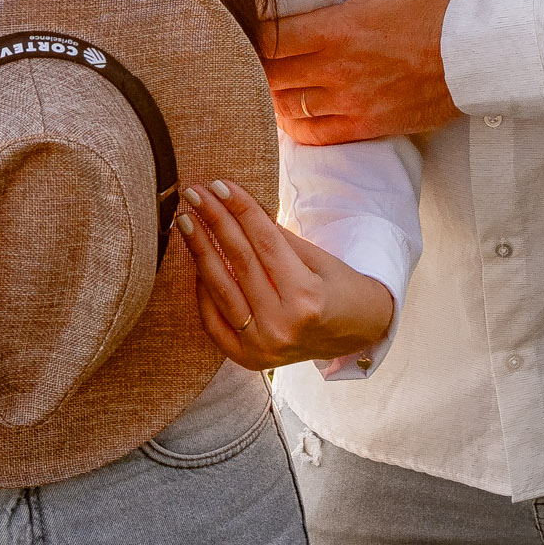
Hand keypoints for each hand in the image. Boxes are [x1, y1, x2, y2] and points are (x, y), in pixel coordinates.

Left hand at [177, 177, 394, 371]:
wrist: (356, 335)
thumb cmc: (340, 289)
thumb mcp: (319, 258)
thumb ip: (278, 239)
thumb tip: (237, 207)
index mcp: (307, 297)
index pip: (265, 242)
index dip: (241, 209)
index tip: (220, 185)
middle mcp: (282, 324)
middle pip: (239, 262)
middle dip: (215, 221)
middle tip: (196, 194)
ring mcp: (262, 346)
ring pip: (221, 290)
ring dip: (200, 250)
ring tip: (186, 221)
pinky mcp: (248, 359)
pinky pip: (214, 322)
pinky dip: (203, 292)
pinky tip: (198, 263)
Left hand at [265, 0, 460, 143]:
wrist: (477, 56)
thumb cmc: (437, 10)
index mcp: (337, 29)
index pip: (270, 38)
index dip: (249, 34)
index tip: (244, 26)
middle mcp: (337, 70)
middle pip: (270, 76)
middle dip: (255, 66)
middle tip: (251, 56)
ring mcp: (351, 102)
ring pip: (288, 108)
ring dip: (274, 96)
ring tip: (270, 83)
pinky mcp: (366, 126)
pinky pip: (316, 135)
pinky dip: (298, 127)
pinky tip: (292, 114)